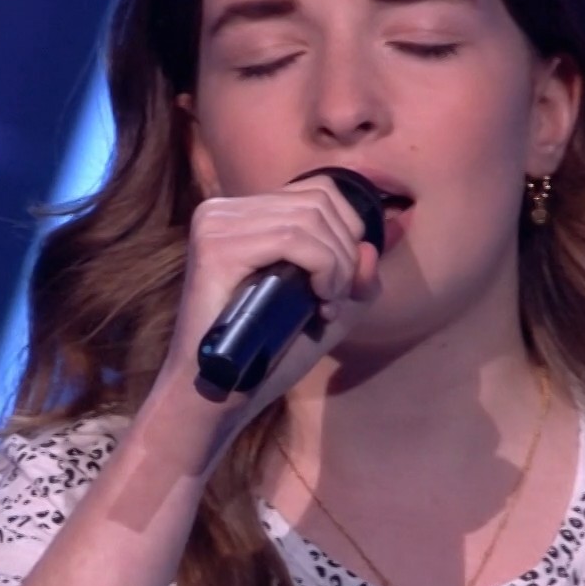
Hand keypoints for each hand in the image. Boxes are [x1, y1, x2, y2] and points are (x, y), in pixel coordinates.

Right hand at [151, 172, 383, 456]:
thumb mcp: (327, 310)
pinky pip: (292, 239)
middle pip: (319, 201)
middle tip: (334, 300)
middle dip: (345, 253)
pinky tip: (318, 301)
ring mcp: (215, 224)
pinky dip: (322, 268)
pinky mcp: (215, 247)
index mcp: (242, 214)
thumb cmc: (266, 354)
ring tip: (325, 305)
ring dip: (336, 265)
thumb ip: (356, 279)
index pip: (319, 189)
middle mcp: (223, 209)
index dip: (348, 232)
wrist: (217, 395)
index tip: (340, 284)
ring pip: (310, 218)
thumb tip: (369, 248)